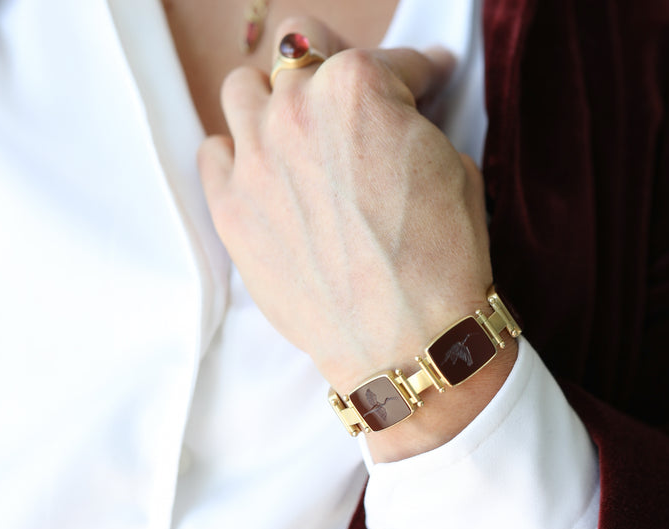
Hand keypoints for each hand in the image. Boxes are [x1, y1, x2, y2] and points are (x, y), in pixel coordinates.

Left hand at [198, 17, 514, 460]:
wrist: (408, 343)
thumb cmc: (442, 262)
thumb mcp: (455, 168)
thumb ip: (415, 123)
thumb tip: (403, 113)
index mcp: (357, 87)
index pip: (389, 58)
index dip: (415, 73)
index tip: (422, 82)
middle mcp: (294, 110)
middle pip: (298, 46)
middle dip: (332, 63)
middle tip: (353, 98)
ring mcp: (254, 161)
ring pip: (243, 90)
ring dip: (273, 101)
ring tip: (299, 135)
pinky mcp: (231, 212)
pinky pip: (214, 154)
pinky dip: (239, 157)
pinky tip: (267, 177)